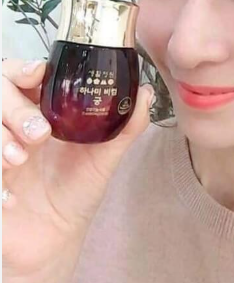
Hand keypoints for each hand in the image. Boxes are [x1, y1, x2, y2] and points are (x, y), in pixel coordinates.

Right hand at [2, 58, 153, 279]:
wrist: (55, 237)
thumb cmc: (77, 190)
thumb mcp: (105, 156)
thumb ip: (126, 125)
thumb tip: (146, 93)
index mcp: (40, 111)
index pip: (21, 75)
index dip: (24, 68)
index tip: (39, 74)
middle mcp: (13, 125)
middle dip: (15, 106)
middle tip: (39, 132)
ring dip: (0, 136)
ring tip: (21, 158)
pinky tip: (9, 197)